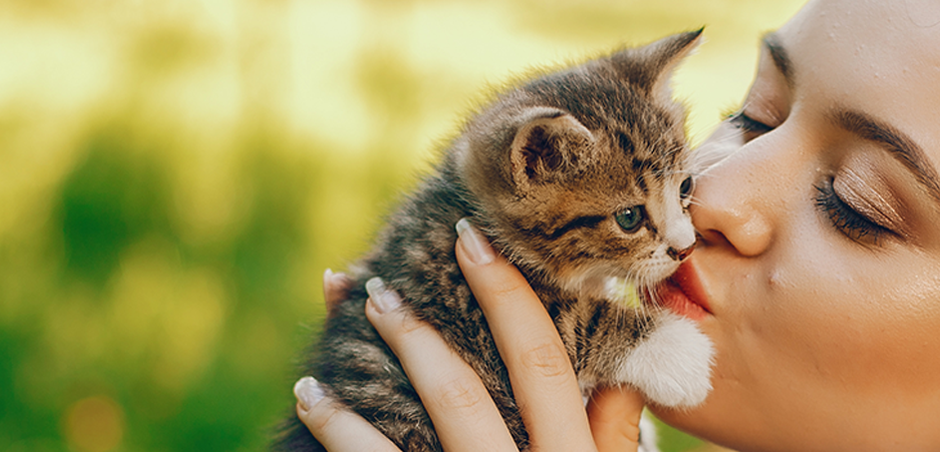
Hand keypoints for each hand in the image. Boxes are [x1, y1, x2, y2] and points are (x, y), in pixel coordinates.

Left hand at [295, 219, 647, 450]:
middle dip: (417, 332)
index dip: (508, 295)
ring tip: (329, 347)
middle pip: (464, 392)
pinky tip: (313, 401)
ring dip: (361, 385)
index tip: (472, 238)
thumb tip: (626, 366)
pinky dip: (339, 435)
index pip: (544, 364)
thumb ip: (618, 437)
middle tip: (378, 286)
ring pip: (404, 440)